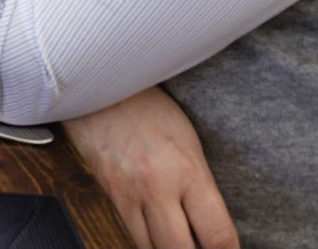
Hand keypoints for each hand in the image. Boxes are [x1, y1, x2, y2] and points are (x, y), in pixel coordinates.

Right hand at [63, 88, 238, 248]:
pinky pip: (129, 233)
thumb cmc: (150, 109)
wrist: (100, 85)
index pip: (217, 235)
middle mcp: (157, 187)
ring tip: (179, 241)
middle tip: (202, 246)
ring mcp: (128, 192)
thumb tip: (213, 227)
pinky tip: (156, 235)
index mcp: (189, 171)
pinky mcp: (108, 193)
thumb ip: (202, 188)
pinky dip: (146, 241)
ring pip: (150, 248)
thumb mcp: (191, 145)